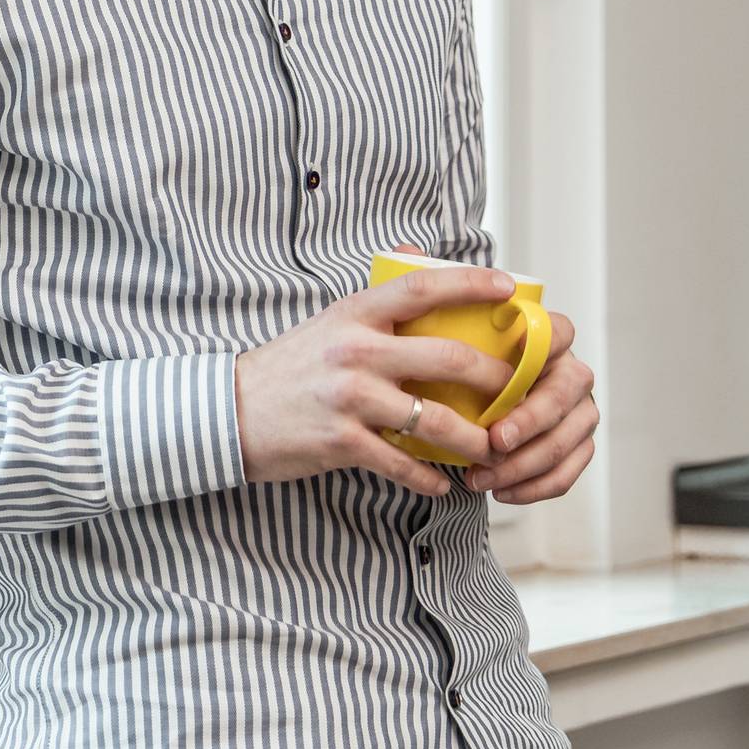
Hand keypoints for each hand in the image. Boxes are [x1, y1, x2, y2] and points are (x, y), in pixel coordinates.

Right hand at [234, 265, 523, 495]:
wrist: (229, 411)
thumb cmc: (287, 368)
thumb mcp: (328, 323)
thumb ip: (375, 304)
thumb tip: (421, 265)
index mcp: (354, 315)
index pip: (422, 288)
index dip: (470, 284)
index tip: (508, 288)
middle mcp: (355, 351)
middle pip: (447, 358)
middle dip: (495, 378)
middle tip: (519, 390)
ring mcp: (350, 398)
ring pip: (434, 420)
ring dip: (474, 439)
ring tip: (493, 448)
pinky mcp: (342, 441)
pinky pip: (402, 463)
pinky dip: (428, 478)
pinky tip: (442, 483)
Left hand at [462, 306, 598, 503]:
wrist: (485, 405)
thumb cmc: (473, 375)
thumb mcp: (469, 355)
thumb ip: (469, 352)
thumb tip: (449, 359)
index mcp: (551, 342)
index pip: (557, 333)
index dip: (542, 343)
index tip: (516, 351)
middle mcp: (573, 375)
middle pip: (561, 396)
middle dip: (527, 422)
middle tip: (494, 442)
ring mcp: (582, 413)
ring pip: (563, 442)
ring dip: (521, 466)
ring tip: (480, 478)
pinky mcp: (581, 446)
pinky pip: (565, 473)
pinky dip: (533, 488)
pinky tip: (501, 492)